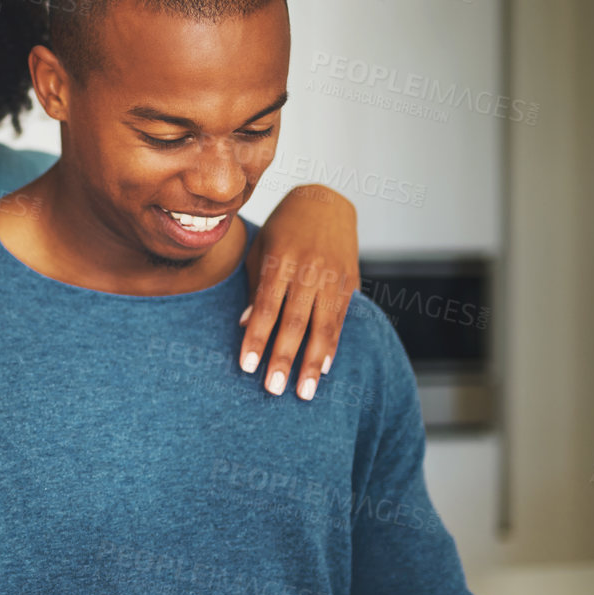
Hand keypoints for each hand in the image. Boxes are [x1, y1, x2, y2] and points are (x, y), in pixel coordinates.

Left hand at [241, 185, 359, 399]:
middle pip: (294, 322)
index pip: (266, 307)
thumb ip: (254, 287)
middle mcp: (307, 269)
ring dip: (311, 362)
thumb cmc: (281, 229)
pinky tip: (322, 369)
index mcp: (279, 260)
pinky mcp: (349, 281)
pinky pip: (340, 319)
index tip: (246, 367)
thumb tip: (245, 324)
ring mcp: (331, 276)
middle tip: (273, 389)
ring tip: (303, 392)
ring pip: (322, 326)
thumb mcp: (259, 249)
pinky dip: (331, 345)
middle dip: (284, 358)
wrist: (324, 202)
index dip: (256, 338)